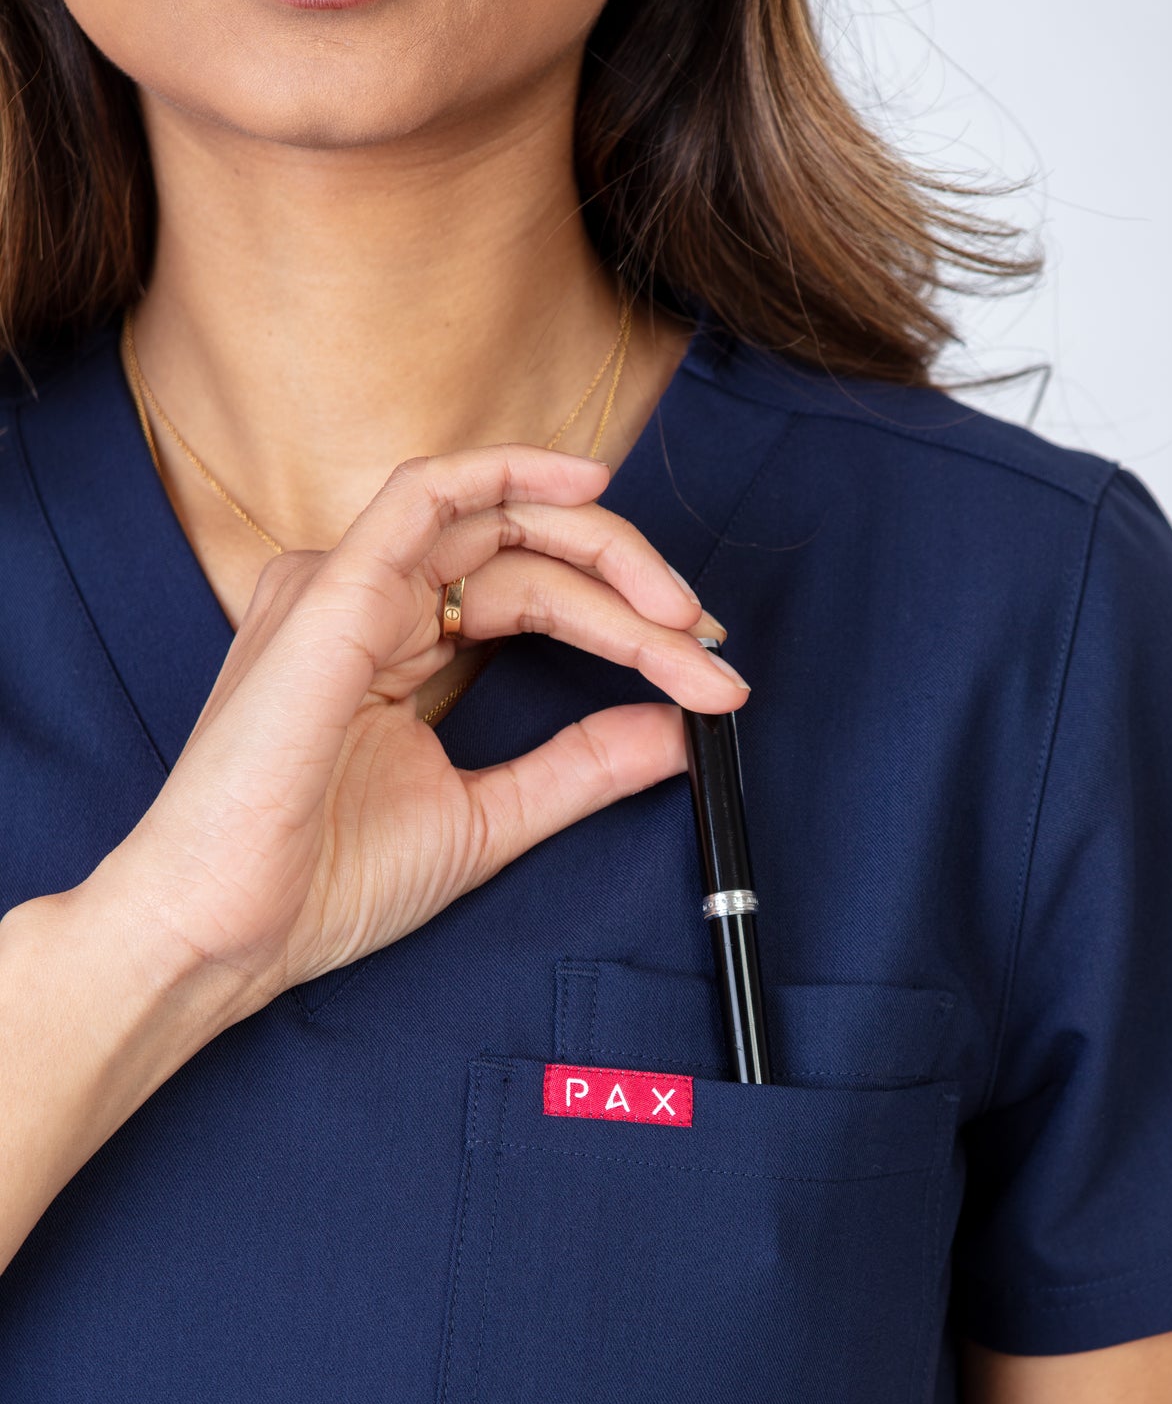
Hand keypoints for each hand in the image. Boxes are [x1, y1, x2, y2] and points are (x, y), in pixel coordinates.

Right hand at [85, 444, 746, 1020]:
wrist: (231, 928)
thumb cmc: (324, 881)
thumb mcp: (489, 818)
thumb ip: (579, 768)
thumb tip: (673, 731)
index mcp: (394, 648)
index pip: (533, 598)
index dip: (627, 625)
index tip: (703, 676)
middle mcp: (369, 604)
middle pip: (527, 555)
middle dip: (634, 590)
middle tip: (707, 645)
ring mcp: (346, 590)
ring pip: (498, 526)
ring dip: (601, 550)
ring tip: (673, 607)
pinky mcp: (334, 594)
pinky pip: (425, 496)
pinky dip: (508, 474)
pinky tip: (585, 487)